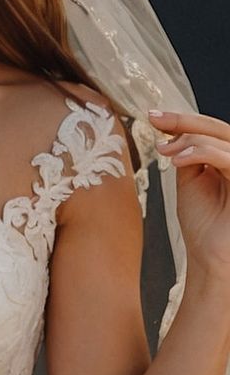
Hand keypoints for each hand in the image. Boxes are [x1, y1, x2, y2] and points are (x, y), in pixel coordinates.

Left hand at [150, 108, 229, 281]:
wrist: (209, 258)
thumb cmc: (202, 224)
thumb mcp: (189, 181)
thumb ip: (187, 155)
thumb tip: (175, 132)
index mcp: (229, 159)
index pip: (211, 131)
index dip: (183, 120)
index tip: (153, 116)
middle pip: (219, 128)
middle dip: (184, 121)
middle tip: (156, 120)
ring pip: (224, 140)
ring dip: (191, 140)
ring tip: (165, 152)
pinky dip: (204, 153)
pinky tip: (179, 160)